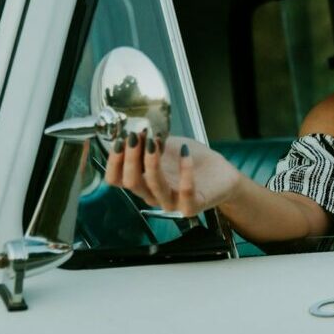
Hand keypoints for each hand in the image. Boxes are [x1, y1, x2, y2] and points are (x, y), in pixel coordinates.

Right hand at [103, 131, 243, 215]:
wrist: (220, 173)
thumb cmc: (192, 159)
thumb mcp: (166, 145)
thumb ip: (149, 141)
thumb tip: (134, 128)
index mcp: (142, 181)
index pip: (116, 179)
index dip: (113, 161)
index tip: (119, 139)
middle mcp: (153, 194)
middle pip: (131, 182)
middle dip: (130, 157)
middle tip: (135, 136)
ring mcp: (172, 202)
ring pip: (154, 186)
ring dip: (152, 161)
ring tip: (155, 141)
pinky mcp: (192, 205)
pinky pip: (185, 191)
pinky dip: (185, 169)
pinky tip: (185, 152)